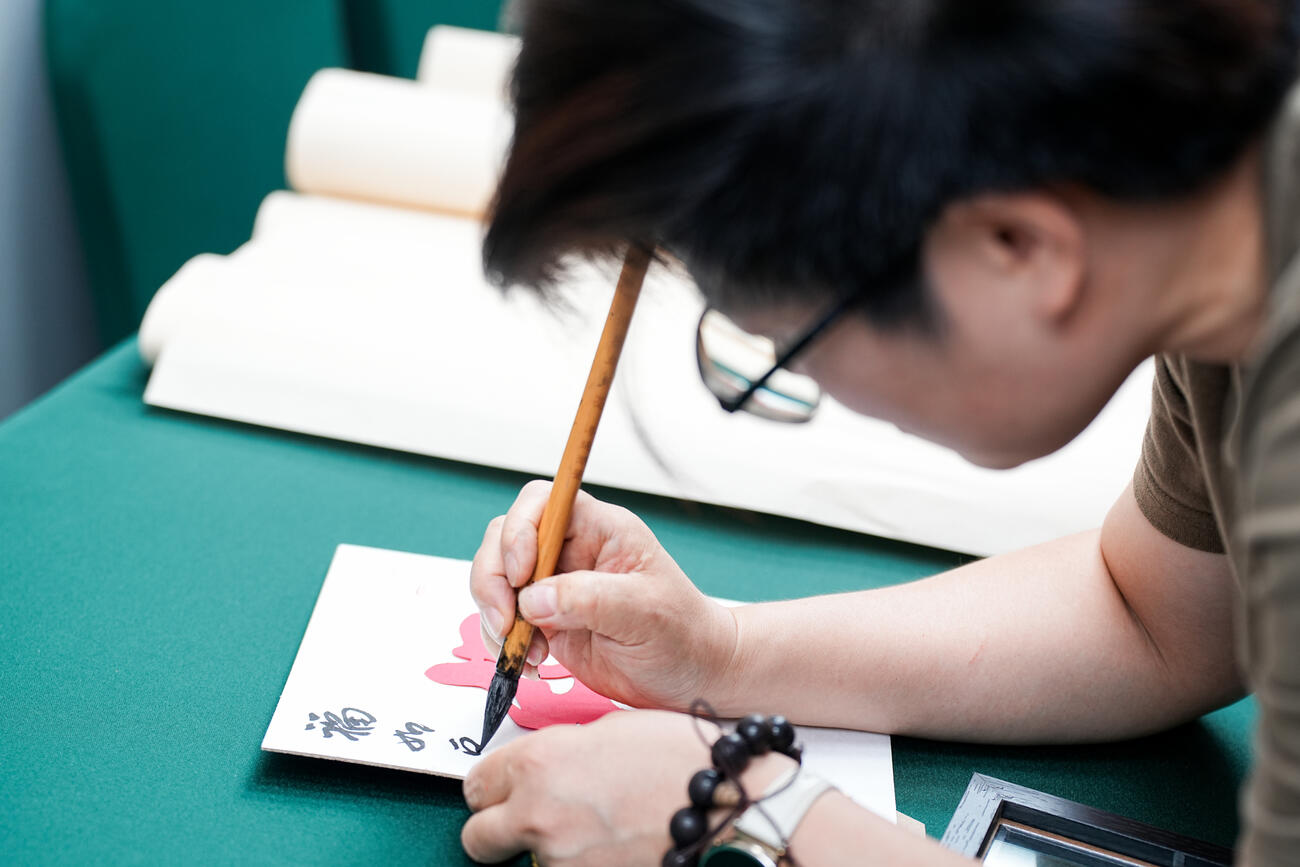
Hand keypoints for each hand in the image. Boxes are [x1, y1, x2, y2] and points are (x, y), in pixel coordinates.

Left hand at [461, 710, 795, 865]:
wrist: (726, 803)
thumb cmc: (678, 756)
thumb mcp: (607, 729)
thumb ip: (559, 751)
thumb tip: (539, 769)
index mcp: (538, 763)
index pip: (476, 785)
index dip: (492, 788)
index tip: (503, 790)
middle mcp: (537, 814)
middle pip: (477, 837)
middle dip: (496, 828)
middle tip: (530, 819)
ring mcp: (560, 859)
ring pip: (526, 861)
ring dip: (548, 848)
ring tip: (595, 828)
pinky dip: (580, 863)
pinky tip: (612, 845)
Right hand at [470, 481, 736, 710]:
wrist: (692, 676)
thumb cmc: (683, 633)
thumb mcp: (645, 612)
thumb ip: (589, 599)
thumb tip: (534, 598)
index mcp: (600, 530)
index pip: (542, 502)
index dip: (520, 530)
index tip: (521, 574)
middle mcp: (572, 550)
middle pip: (505, 538)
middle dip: (493, 578)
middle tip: (507, 620)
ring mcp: (556, 585)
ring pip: (497, 578)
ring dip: (494, 613)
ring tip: (523, 649)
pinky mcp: (547, 619)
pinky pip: (505, 618)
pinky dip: (503, 641)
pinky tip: (531, 662)